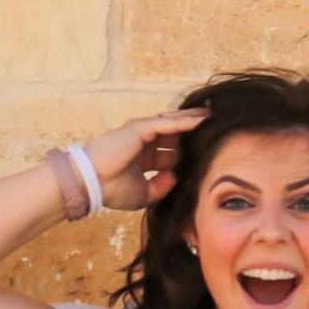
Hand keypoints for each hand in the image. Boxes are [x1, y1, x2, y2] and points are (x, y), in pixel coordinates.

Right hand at [83, 107, 209, 211]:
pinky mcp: (140, 128)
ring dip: (194, 119)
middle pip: (175, 133)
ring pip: (173, 123)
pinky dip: (186, 121)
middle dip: (194, 129)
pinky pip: (168, 123)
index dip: (189, 150)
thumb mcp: (144, 193)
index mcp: (145, 157)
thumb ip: (161, 186)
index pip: (171, 151)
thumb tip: (177, 177)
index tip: (210, 150)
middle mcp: (144, 142)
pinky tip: (203, 119)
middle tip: (216, 125)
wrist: (92, 184)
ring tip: (214, 115)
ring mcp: (142, 133)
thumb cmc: (112, 190)